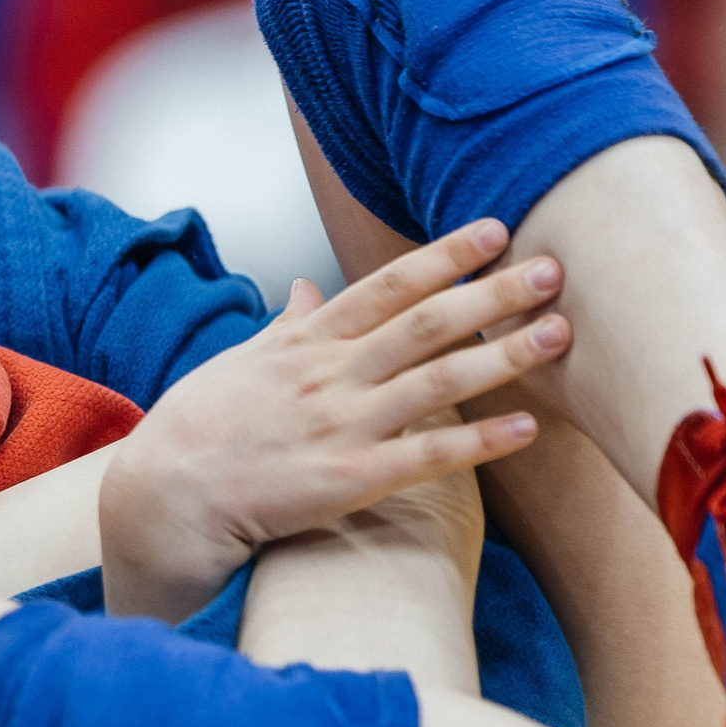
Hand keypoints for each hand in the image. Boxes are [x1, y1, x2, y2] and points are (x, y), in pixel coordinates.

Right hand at [100, 218, 568, 621]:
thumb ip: (284, 326)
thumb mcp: (237, 364)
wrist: (165, 498)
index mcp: (304, 344)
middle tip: (554, 267)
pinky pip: (427, 457)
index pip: (385, 287)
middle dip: (494, 293)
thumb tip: (305, 287)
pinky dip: (480, 442)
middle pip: (425, 324)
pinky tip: (528, 427)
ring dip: (504, 356)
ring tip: (560, 333)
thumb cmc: (196, 430)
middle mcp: (327, 376)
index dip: (443, 256)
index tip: (494, 229)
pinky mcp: (347, 480)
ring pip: (437, 382)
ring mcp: (339, 426)